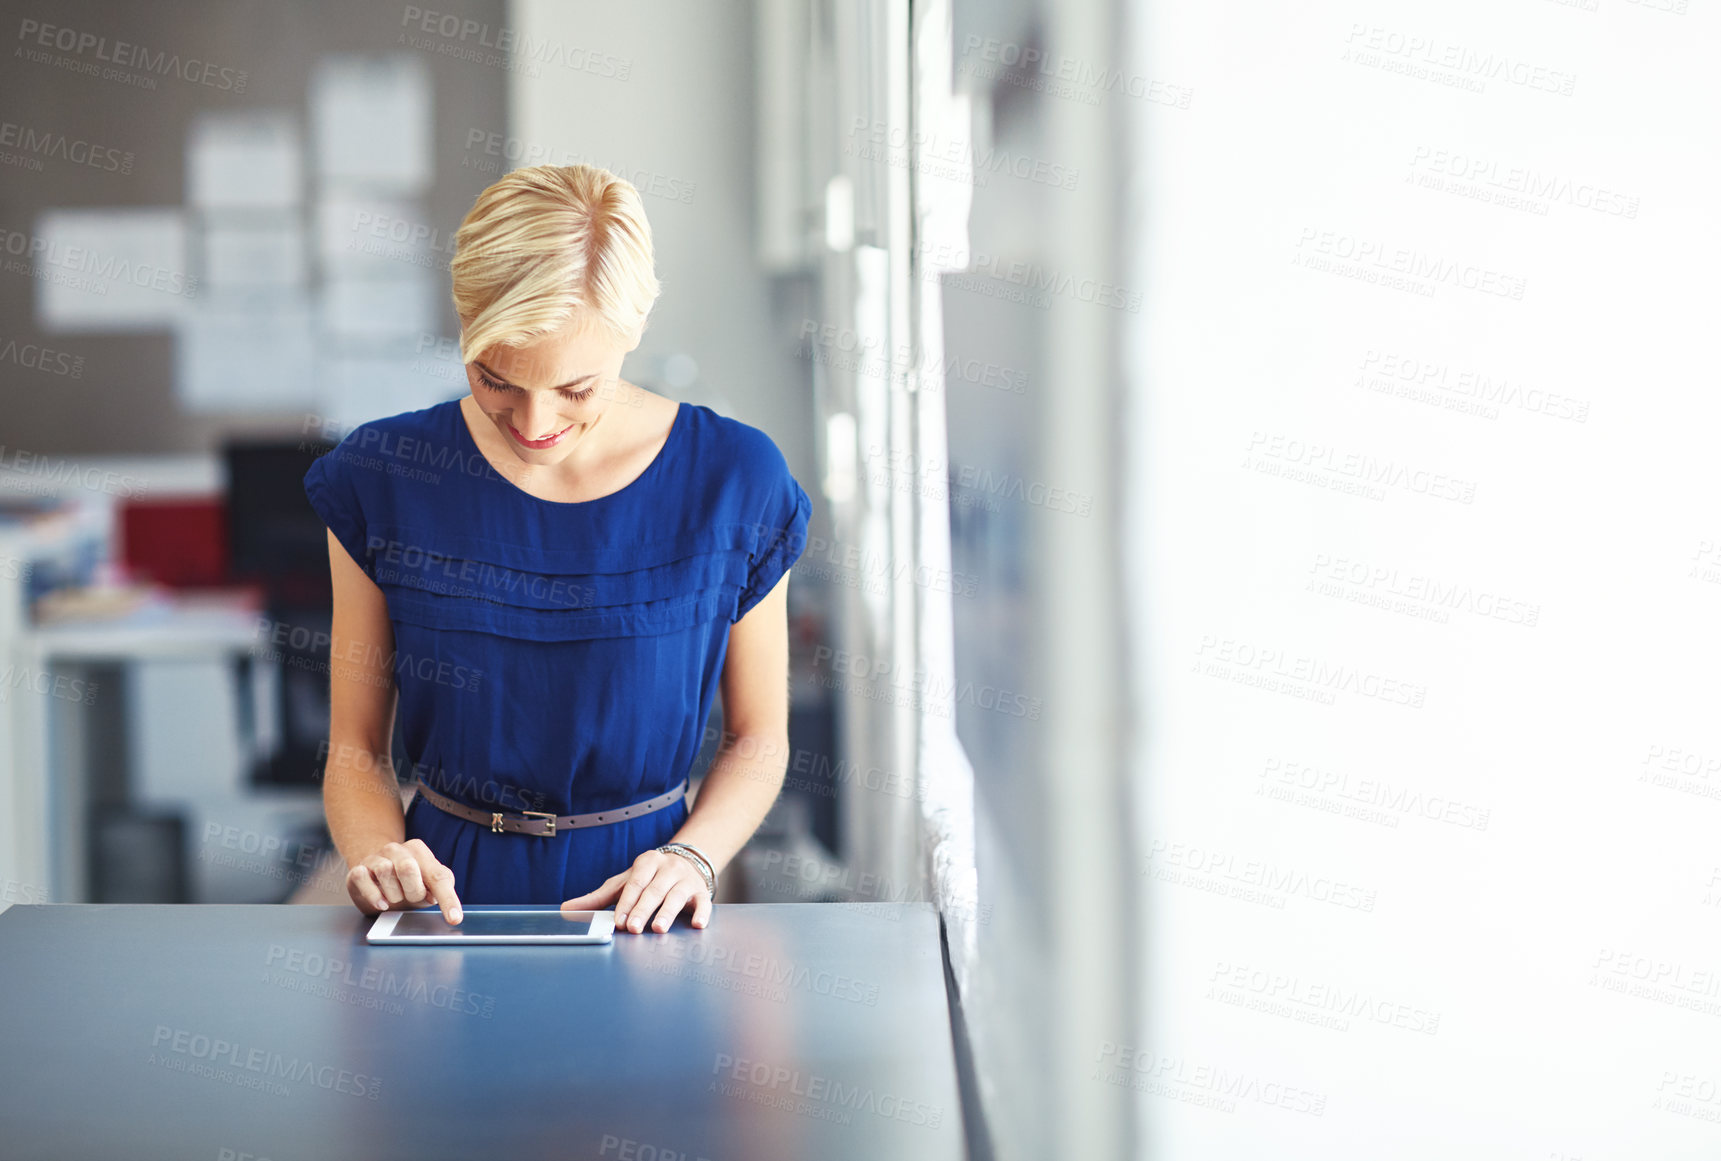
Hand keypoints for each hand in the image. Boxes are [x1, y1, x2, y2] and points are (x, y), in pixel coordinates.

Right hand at [346, 838, 462, 923]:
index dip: (448, 899)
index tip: (454, 919)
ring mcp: (376, 857)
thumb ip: (439, 889)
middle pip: (408, 868)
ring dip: (393, 894)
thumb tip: (438, 900)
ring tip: (394, 897)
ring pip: (384, 871)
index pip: (438, 876)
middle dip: (413, 891)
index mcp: (420, 852)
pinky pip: (362, 878)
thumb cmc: (406, 883)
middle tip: (411, 898)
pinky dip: (373, 894)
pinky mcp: (357, 869)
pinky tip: (382, 903)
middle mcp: (397, 850)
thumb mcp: (427, 886)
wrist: (373, 876)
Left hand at [562, 848, 711, 932]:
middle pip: (655, 890)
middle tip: (633, 927)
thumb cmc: (649, 878)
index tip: (618, 920)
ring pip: (677, 895)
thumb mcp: (624, 883)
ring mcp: (687, 879)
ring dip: (668, 912)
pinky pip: (704, 902)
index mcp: (647, 862)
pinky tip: (698, 925)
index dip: (627, 902)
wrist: (686, 862)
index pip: (636, 883)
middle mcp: (668, 868)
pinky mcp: (702, 892)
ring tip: (658, 929)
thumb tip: (566, 909)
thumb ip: (598, 898)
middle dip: (643, 909)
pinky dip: (703, 913)